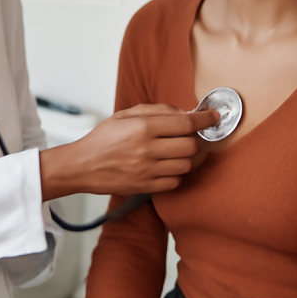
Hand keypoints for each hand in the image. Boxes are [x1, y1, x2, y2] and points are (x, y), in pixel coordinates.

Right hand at [40, 104, 218, 199]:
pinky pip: (175, 181)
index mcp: (143, 127)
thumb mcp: (125, 115)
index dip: (205, 119)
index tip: (214, 116)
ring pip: (187, 165)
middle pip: (191, 145)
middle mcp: (148, 149)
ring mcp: (148, 170)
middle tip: (189, 136)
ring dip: (187, 157)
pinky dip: (177, 173)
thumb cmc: (103, 138)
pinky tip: (167, 166)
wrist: (82, 166)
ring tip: (177, 151)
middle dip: (195, 139)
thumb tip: (184, 112)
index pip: (186, 124)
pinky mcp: (146, 187)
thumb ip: (156, 110)